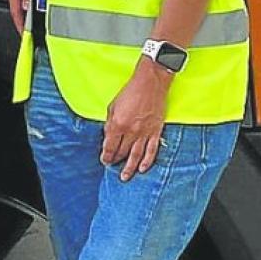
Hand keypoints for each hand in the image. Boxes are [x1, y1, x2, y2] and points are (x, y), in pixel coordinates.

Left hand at [101, 63, 170, 181]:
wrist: (151, 83)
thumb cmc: (130, 92)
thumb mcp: (113, 106)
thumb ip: (110, 123)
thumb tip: (108, 137)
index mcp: (117, 124)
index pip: (110, 146)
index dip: (106, 155)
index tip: (104, 160)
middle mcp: (131, 131)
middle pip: (122, 152)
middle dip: (116, 161)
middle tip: (113, 167)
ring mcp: (145, 132)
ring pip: (136, 155)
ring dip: (130, 167)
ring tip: (125, 177)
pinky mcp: (156, 131)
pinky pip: (152, 150)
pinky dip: (147, 161)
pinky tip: (142, 169)